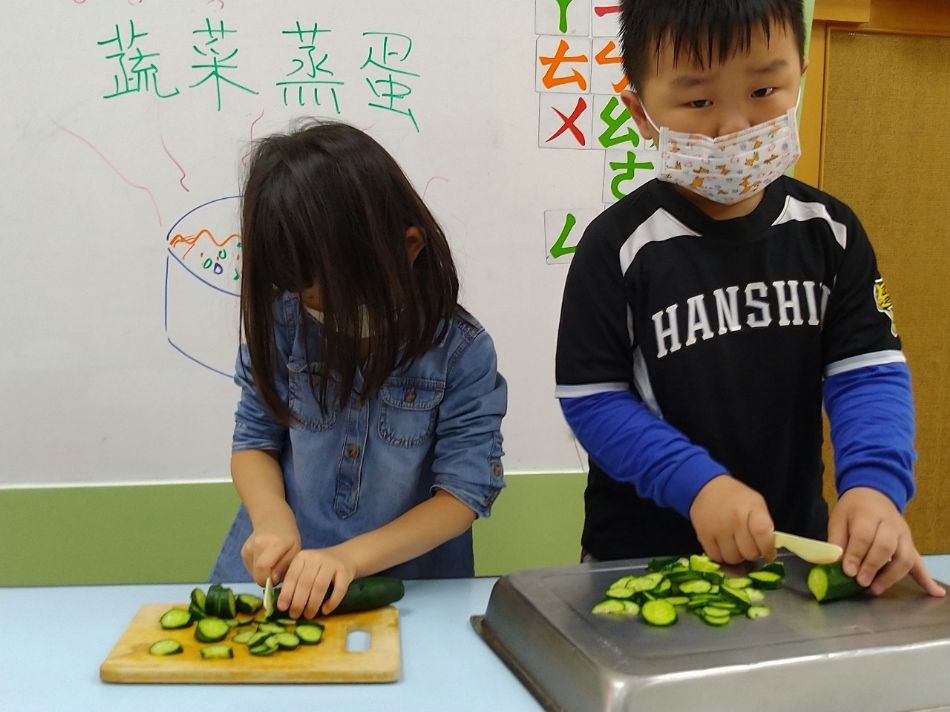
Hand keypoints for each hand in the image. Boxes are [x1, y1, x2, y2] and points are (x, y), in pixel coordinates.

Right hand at [240, 509, 300, 586]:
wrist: (272, 520)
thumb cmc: (288, 537)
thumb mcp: (295, 551)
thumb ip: (285, 566)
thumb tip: (273, 580)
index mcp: (273, 544)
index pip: (263, 568)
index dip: (269, 579)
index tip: (278, 578)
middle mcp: (257, 545)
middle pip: (257, 574)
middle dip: (267, 579)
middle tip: (276, 572)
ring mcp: (248, 548)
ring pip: (253, 573)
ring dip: (263, 574)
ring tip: (272, 563)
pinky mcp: (243, 552)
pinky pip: (251, 569)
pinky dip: (258, 569)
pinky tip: (265, 560)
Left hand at [277, 546, 356, 618]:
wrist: (346, 556)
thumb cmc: (319, 568)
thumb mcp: (304, 568)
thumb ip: (293, 581)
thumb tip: (280, 604)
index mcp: (302, 557)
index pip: (292, 576)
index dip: (286, 593)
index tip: (282, 608)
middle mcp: (316, 558)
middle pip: (305, 583)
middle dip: (298, 602)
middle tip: (295, 616)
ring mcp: (332, 564)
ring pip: (319, 587)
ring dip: (312, 604)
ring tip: (308, 616)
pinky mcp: (345, 571)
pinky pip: (338, 590)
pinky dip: (331, 602)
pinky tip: (325, 611)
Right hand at [689, 475, 776, 563]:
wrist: (706, 488)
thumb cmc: (735, 497)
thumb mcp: (755, 502)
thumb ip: (764, 524)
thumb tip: (768, 549)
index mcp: (751, 508)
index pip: (763, 534)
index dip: (768, 548)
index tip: (769, 553)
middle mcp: (734, 520)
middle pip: (749, 552)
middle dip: (752, 552)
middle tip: (749, 545)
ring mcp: (718, 529)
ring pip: (733, 559)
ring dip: (736, 555)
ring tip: (735, 545)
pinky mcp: (703, 536)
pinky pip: (716, 557)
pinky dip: (721, 555)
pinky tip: (723, 546)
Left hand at [829, 487, 944, 596]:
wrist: (873, 494)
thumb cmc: (853, 510)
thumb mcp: (838, 519)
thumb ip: (837, 541)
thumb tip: (835, 565)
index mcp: (868, 514)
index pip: (864, 536)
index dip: (856, 555)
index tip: (848, 571)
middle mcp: (890, 524)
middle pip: (886, 546)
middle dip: (873, 566)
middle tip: (861, 582)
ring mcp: (904, 535)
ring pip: (905, 557)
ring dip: (891, 576)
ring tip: (875, 589)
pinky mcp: (911, 545)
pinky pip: (920, 563)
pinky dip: (927, 579)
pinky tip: (935, 593)